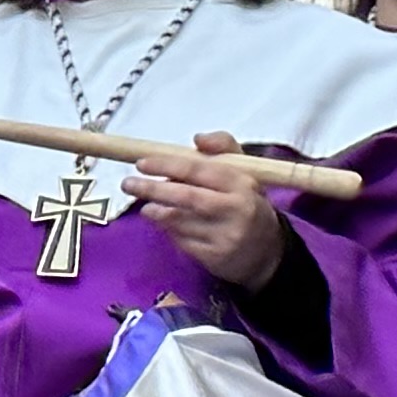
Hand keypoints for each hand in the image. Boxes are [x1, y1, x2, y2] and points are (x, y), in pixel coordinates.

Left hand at [126, 130, 290, 292]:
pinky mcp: (215, 258)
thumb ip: (223, 149)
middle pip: (186, 196)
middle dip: (152, 189)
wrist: (268, 253)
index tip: (142, 163)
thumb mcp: (245, 174)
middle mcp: (235, 209)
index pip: (199, 169)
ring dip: (156, 212)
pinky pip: (182, 241)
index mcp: (243, 183)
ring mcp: (226, 236)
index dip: (167, 165)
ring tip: (146, 207)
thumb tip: (198, 138)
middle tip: (128, 184)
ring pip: (180, 220)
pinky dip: (168, 230)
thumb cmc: (247, 205)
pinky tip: (165, 224)